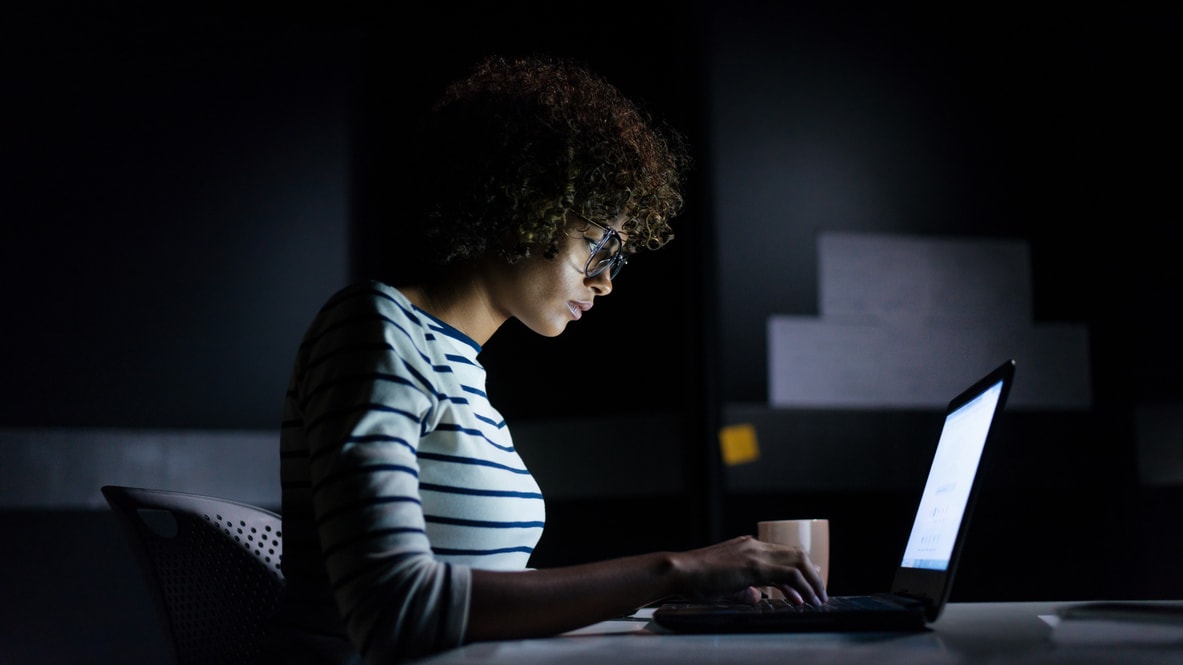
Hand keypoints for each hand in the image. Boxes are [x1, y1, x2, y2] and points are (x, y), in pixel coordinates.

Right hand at [670, 535, 827, 605]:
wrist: (680, 571)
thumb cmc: (696, 580)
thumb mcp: (726, 585)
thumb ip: (744, 590)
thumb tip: (757, 597)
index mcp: (748, 547)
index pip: (784, 554)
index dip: (802, 568)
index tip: (812, 584)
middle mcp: (755, 546)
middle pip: (797, 554)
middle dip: (813, 575)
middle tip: (820, 593)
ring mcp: (755, 553)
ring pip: (797, 562)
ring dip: (811, 582)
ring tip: (818, 599)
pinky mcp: (753, 566)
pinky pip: (787, 574)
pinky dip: (800, 587)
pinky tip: (802, 600)